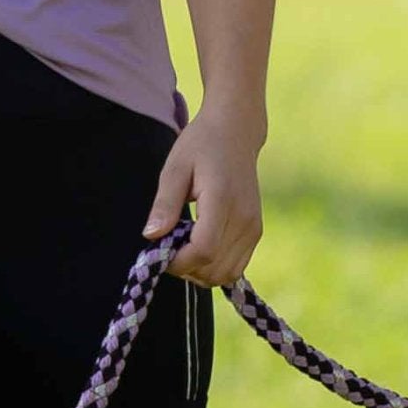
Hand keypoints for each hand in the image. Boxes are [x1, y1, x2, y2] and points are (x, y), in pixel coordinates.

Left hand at [145, 106, 262, 288]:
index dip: (178, 262)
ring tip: (182, 247)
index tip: (158, 253)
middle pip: (214, 270)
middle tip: (167, 249)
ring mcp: (253, 228)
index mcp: (222, 201)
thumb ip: (165, 204)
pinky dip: (214, 267)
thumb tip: (151, 236)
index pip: (203, 250)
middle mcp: (244, 219)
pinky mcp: (256, 232)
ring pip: (226, 274)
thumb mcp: (175, 169)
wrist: (236, 132)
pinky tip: (198, 247)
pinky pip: (235, 267)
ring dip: (200, 272)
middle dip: (185, 269)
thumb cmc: (201, 146)